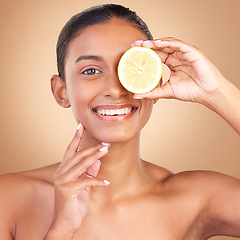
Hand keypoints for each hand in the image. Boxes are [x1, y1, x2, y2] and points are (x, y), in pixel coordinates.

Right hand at [48, 123, 109, 238]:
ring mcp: (62, 181)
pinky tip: (106, 183)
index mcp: (63, 171)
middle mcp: (60, 174)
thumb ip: (89, 173)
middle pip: (77, 155)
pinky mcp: (67, 190)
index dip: (76, 138)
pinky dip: (97, 181)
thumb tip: (97, 160)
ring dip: (95, 156)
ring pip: (81, 164)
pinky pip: (85, 181)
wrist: (65, 224)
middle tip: (105, 143)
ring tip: (106, 150)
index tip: (81, 126)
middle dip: (92, 148)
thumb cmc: (74, 205)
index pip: (70, 151)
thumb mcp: (84, 187)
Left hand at [132, 38, 226, 103]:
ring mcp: (185, 53)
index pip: (156, 55)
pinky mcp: (192, 52)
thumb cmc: (191, 91)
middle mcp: (177, 56)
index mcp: (172, 63)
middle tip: (135, 45)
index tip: (133, 53)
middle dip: (147, 45)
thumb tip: (136, 95)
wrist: (207, 94)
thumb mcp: (167, 91)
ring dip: (155, 42)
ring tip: (144, 44)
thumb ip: (152, 92)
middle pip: (160, 47)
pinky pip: (179, 44)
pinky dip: (168, 43)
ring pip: (168, 43)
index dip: (145, 53)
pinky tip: (157, 43)